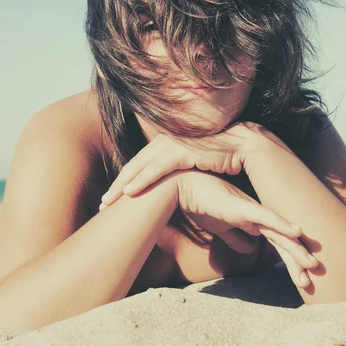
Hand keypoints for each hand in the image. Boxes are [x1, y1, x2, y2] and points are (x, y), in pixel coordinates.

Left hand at [100, 123, 255, 205]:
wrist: (244, 147)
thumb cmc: (220, 158)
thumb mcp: (193, 164)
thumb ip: (178, 170)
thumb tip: (169, 187)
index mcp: (165, 144)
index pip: (139, 164)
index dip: (123, 181)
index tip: (112, 198)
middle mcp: (165, 142)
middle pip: (134, 165)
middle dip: (116, 184)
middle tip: (101, 203)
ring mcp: (173, 145)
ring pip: (140, 166)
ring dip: (122, 184)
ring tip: (108, 201)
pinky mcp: (183, 151)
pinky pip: (157, 168)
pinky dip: (142, 179)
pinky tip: (129, 192)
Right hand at [175, 170, 317, 288]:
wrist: (184, 188)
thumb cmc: (202, 204)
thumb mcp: (221, 228)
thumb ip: (235, 237)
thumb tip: (250, 249)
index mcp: (254, 222)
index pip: (278, 244)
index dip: (290, 262)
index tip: (302, 280)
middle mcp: (258, 216)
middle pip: (283, 242)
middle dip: (297, 262)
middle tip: (309, 283)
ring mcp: (253, 211)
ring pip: (279, 233)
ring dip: (295, 250)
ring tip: (312, 265)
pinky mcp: (243, 208)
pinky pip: (266, 217)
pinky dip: (282, 224)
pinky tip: (297, 231)